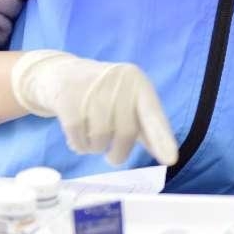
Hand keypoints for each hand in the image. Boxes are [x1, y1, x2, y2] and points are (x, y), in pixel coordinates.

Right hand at [10, 50, 178, 165]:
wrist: (63, 74)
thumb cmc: (103, 94)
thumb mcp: (128, 101)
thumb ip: (145, 125)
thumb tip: (167, 154)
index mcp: (139, 84)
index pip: (153, 115)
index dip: (162, 138)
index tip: (171, 159)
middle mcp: (119, 83)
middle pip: (126, 133)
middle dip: (119, 153)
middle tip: (113, 157)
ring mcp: (92, 89)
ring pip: (101, 138)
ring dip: (96, 148)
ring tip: (92, 137)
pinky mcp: (68, 99)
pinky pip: (78, 138)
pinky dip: (79, 146)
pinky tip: (77, 136)